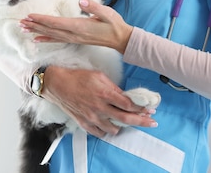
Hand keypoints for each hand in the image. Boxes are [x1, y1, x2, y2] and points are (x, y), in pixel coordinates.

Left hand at [19, 0, 132, 53]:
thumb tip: (81, 0)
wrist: (120, 39)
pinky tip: (37, 39)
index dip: (42, 19)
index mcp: (80, 26)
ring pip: (51, 35)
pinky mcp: (75, 40)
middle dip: (35, 25)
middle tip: (20, 23)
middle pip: (50, 29)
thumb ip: (94, 7)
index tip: (30, 16)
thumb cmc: (114, 24)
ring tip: (23, 29)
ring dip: (37, 31)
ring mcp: (74, 38)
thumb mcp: (107, 13)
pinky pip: (57, 40)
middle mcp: (74, 34)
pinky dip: (46, 39)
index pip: (56, 23)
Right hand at [42, 66, 157, 136]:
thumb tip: (125, 96)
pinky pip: (100, 132)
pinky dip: (107, 130)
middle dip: (142, 121)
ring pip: (114, 128)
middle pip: (126, 119)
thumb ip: (114, 87)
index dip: (141, 108)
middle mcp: (99, 107)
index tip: (149, 108)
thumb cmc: (78, 77)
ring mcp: (92, 117)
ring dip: (123, 126)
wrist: (58, 84)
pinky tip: (110, 125)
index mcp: (104, 93)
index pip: (128, 104)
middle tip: (152, 122)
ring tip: (127, 121)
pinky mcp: (84, 123)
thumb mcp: (99, 76)